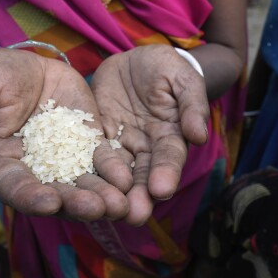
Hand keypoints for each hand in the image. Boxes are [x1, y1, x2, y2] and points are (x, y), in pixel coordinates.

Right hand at [0, 49, 133, 221]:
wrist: (33, 64)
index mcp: (2, 164)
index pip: (14, 187)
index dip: (30, 196)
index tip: (49, 202)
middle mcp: (36, 171)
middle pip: (55, 193)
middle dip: (76, 202)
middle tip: (98, 209)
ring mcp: (65, 161)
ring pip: (83, 184)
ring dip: (101, 196)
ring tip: (120, 204)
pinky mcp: (89, 147)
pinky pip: (104, 162)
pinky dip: (115, 171)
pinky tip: (129, 179)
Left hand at [91, 44, 209, 224]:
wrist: (134, 61)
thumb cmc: (166, 69)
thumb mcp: (182, 79)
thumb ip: (192, 105)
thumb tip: (198, 136)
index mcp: (170, 136)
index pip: (170, 158)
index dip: (166, 173)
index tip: (162, 190)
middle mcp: (145, 148)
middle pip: (143, 175)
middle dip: (140, 196)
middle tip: (134, 216)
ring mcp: (120, 145)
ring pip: (116, 173)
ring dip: (113, 193)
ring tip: (108, 212)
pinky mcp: (96, 137)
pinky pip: (90, 155)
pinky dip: (86, 171)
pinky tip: (78, 188)